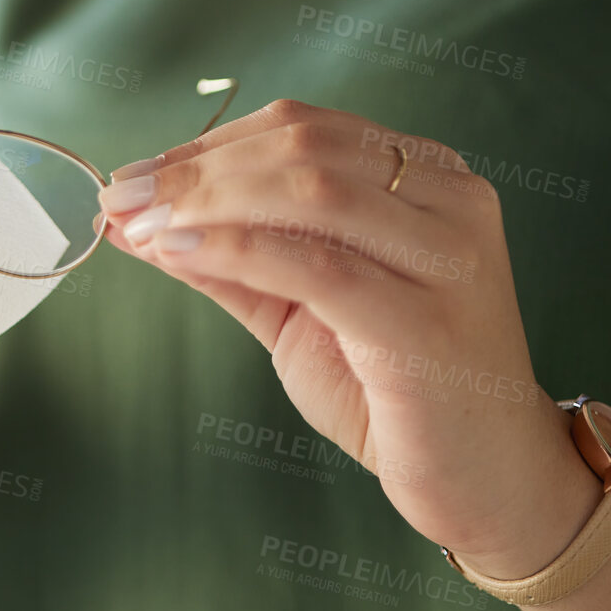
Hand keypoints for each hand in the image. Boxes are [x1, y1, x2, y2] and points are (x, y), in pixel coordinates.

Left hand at [97, 99, 600, 579]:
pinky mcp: (426, 321)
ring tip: (139, 223)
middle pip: (301, 145)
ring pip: (309, 188)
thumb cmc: (396, 389)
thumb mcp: (298, 308)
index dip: (206, 144)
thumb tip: (139, 220)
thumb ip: (229, 258)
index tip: (133, 176)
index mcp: (425, 177)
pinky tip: (179, 249)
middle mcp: (448, 200)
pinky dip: (236, 247)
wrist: (490, 483)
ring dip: (205, 200)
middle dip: (194, 168)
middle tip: (120, 196)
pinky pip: (317, 264)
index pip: (302, 128)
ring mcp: (447, 256)